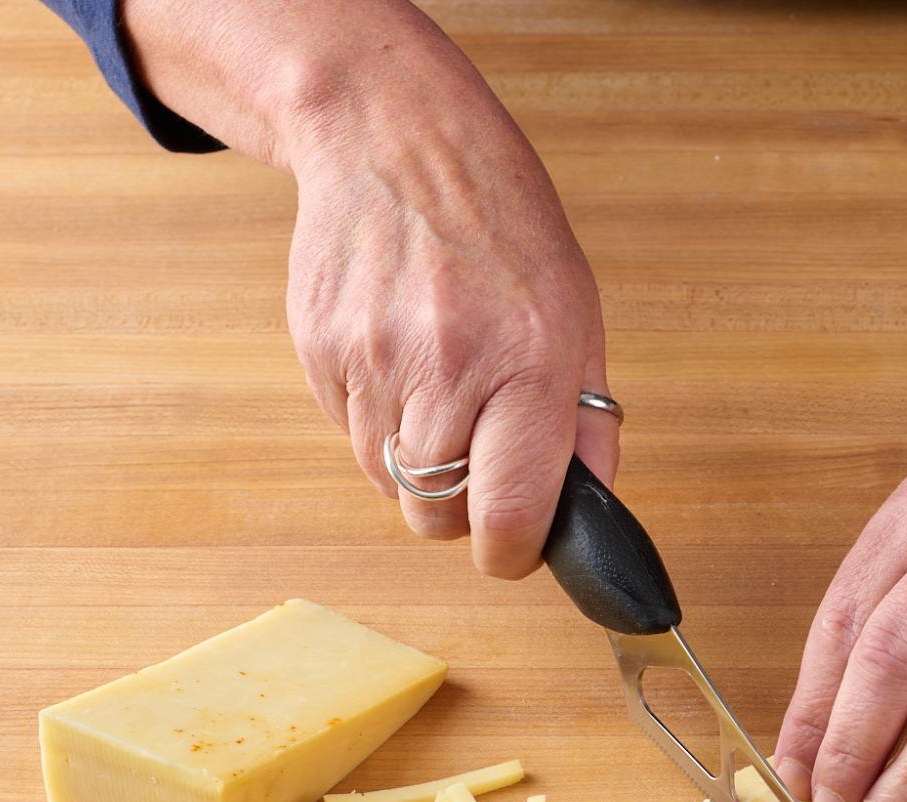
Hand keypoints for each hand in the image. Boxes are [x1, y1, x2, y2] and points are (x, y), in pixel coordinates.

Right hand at [284, 73, 610, 575]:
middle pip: (436, 518)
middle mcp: (448, 367)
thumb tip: (585, 512)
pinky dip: (379, 419)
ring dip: (417, 462)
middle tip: (480, 455)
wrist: (398, 142)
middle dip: (462, 510)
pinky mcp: (320, 352)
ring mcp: (373, 360)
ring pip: (388, 483)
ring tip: (441, 386)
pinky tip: (400, 356)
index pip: (509, 515)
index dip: (511, 554)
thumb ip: (586, 424)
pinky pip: (350, 435)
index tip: (515, 548)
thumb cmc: (502, 229)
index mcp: (529, 364)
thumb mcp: (577, 317)